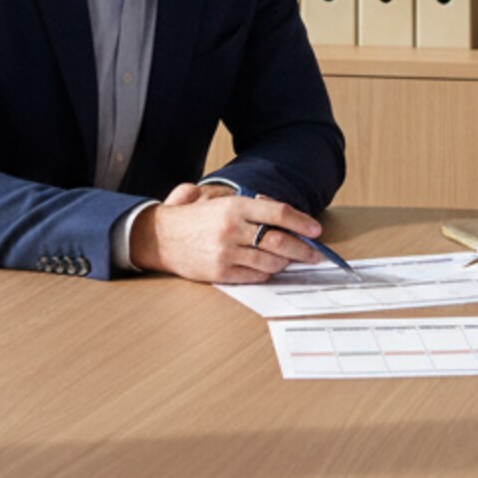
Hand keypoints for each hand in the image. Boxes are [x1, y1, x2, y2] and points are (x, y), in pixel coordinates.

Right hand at [130, 183, 324, 283]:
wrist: (162, 237)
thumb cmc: (196, 218)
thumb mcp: (221, 201)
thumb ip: (250, 205)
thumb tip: (283, 215)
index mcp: (235, 206)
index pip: (278, 213)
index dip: (301, 222)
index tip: (316, 230)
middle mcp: (232, 229)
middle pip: (279, 241)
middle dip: (303, 249)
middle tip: (315, 254)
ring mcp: (226, 253)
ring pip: (269, 262)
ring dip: (285, 263)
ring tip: (290, 261)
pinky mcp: (220, 272)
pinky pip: (254, 276)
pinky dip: (266, 273)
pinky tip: (269, 269)